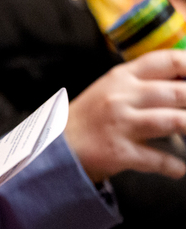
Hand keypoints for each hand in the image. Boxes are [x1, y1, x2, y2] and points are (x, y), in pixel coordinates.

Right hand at [65, 50, 185, 181]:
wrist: (54, 146)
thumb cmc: (88, 118)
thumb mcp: (111, 89)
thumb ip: (143, 83)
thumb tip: (183, 85)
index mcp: (121, 77)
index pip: (168, 61)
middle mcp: (122, 97)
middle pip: (179, 92)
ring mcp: (121, 124)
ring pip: (175, 122)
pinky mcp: (120, 152)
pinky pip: (159, 159)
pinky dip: (176, 166)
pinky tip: (179, 167)